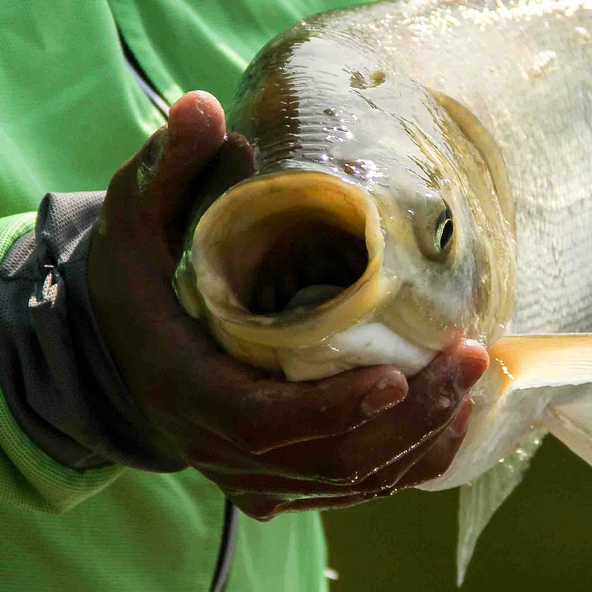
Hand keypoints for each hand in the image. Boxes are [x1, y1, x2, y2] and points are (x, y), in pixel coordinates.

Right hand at [87, 91, 488, 519]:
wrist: (119, 344)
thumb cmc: (141, 271)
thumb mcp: (139, 213)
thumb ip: (171, 164)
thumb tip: (202, 105)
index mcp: (186, 385)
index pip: (262, 421)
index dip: (332, 409)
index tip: (399, 374)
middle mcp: (217, 446)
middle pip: (324, 459)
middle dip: (407, 418)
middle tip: (467, 357)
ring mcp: (250, 474)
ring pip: (347, 481)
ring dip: (419, 439)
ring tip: (472, 377)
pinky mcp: (279, 479)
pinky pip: (351, 486)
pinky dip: (408, 460)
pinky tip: (454, 416)